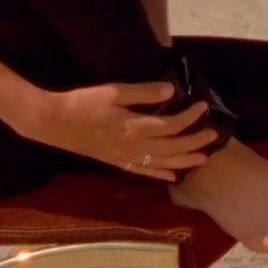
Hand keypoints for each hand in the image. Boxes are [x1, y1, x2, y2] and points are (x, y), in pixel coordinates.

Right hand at [14, 82, 217, 181]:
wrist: (54, 123)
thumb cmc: (83, 103)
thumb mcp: (114, 91)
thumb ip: (143, 93)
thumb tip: (172, 91)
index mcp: (135, 128)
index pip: (173, 125)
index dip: (191, 116)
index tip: (203, 105)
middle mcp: (134, 147)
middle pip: (173, 147)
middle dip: (196, 142)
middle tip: (214, 134)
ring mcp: (125, 158)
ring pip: (162, 162)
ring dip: (184, 160)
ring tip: (203, 157)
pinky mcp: (116, 162)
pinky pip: (143, 171)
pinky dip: (160, 173)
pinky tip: (172, 176)